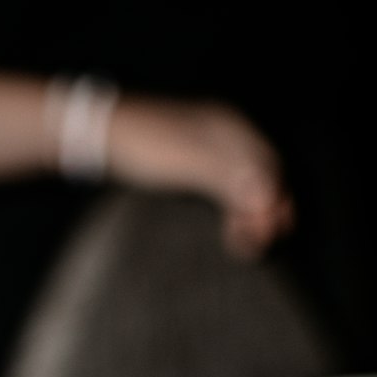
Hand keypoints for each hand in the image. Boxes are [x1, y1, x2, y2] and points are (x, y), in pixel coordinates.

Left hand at [105, 96, 294, 258]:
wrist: (102, 134)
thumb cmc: (142, 144)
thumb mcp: (186, 160)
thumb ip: (225, 176)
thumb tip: (267, 199)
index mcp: (230, 129)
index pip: (269, 169)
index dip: (274, 203)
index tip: (265, 236)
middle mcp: (228, 136)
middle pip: (265, 176)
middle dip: (266, 213)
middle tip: (254, 248)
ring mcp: (213, 150)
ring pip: (247, 185)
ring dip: (252, 216)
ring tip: (241, 245)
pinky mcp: (197, 167)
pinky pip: (228, 191)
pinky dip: (235, 213)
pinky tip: (229, 232)